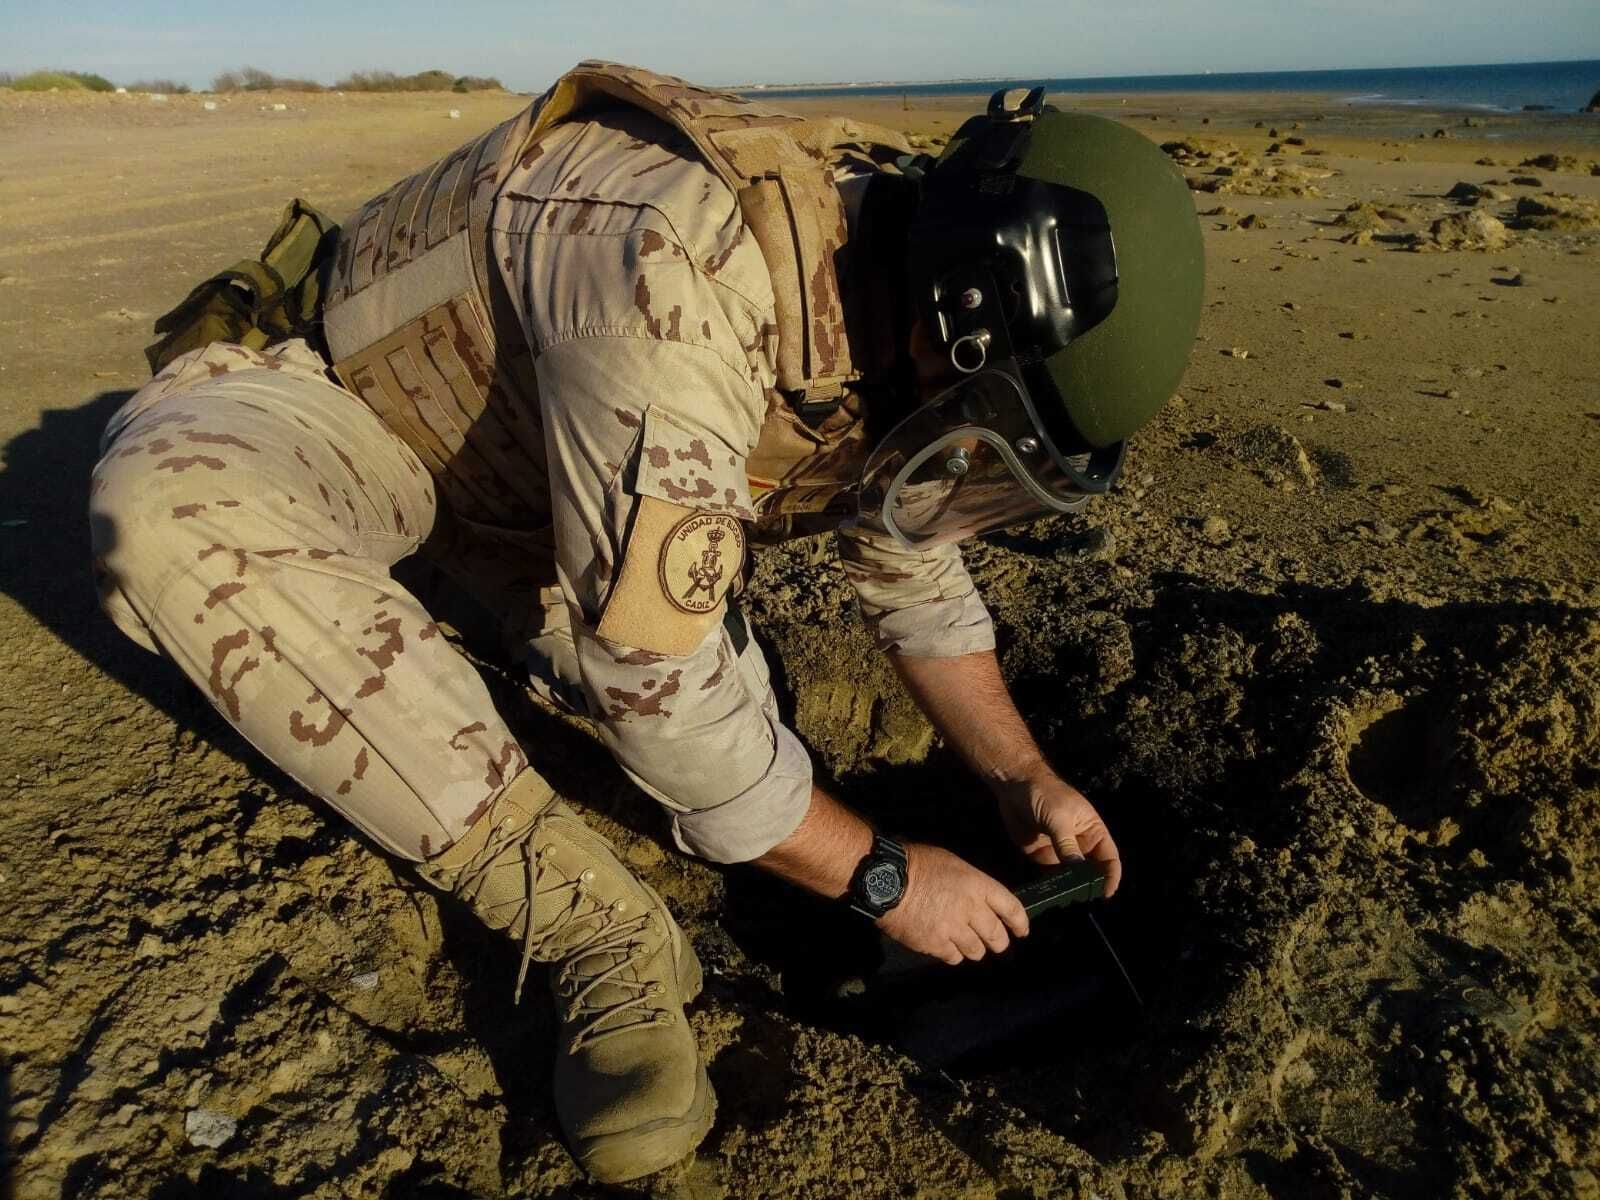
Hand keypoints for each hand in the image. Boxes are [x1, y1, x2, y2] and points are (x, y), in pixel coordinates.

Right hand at [876, 842, 1028, 964]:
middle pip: (997, 936)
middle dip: (998, 942)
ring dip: (974, 949)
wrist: (886, 880)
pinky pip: (954, 957)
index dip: (1020, 922)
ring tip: (965, 943)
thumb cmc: (916, 862)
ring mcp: (954, 929)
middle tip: (995, 943)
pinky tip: (945, 945)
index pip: (1011, 907)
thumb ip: (970, 883)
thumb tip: (977, 899)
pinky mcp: (936, 945)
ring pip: (977, 951)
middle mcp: (971, 909)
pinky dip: (952, 953)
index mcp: (978, 885)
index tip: (1022, 931)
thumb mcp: (951, 862)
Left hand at [996, 769, 1121, 896]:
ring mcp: (1062, 852)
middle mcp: (1081, 844)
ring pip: (1072, 877)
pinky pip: (1052, 875)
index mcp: (1093, 831)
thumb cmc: (1044, 793)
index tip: (1106, 892)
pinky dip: (1053, 886)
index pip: (1110, 858)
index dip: (1111, 876)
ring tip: (1068, 903)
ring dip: (1071, 889)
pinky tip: (1050, 895)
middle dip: (1090, 886)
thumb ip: (1067, 844)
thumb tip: (1077, 870)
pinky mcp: (1043, 856)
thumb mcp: (1058, 817)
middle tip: (1084, 901)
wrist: (1014, 784)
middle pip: (1092, 871)